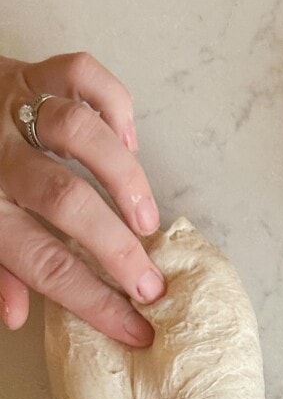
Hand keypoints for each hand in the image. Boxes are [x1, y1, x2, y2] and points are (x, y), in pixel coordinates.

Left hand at [0, 53, 164, 345]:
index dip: (95, 301)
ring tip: (146, 218)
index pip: (45, 263)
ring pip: (79, 132)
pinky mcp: (27, 71)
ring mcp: (13, 110)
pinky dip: (116, 106)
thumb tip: (17, 316)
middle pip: (66, 202)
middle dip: (118, 248)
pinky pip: (80, 75)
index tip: (136, 327)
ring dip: (124, 178)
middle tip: (152, 283)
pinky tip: (129, 141)